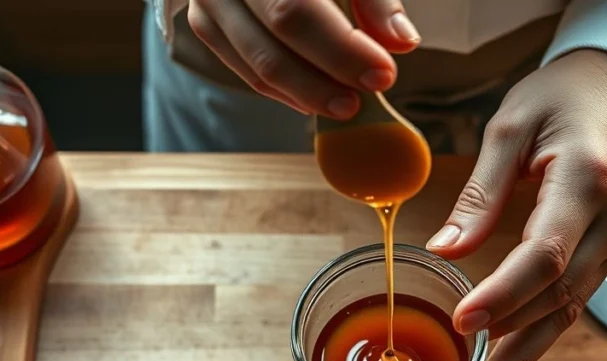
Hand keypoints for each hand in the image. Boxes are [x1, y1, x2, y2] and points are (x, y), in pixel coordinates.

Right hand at [187, 0, 419, 116]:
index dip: (341, 49)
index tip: (382, 75)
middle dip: (322, 82)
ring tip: (345, 105)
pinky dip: (283, 91)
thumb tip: (402, 42)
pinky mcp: (204, 20)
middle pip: (273, 44)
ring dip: (305, 95)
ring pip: (256, 64)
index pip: (296, 9)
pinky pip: (243, 69)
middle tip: (359, 103)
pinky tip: (315, 99)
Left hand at [426, 49, 606, 360]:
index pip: (545, 254)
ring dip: (526, 354)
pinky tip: (509, 359)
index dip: (503, 294)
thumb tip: (444, 252)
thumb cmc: (565, 99)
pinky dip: (540, 330)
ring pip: (570, 309)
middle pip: (560, 295)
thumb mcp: (510, 127)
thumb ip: (479, 194)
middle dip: (512, 345)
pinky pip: (576, 297)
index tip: (462, 322)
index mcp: (588, 180)